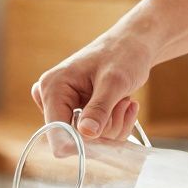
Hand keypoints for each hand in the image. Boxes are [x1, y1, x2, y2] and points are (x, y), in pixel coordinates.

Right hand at [31, 34, 151, 139]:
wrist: (134, 45)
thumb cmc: (123, 54)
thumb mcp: (114, 81)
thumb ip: (99, 108)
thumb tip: (86, 133)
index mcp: (53, 87)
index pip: (55, 130)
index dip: (77, 142)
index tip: (102, 141)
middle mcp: (54, 99)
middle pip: (74, 138)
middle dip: (104, 129)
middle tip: (121, 105)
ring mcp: (66, 108)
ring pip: (89, 139)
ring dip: (114, 125)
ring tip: (124, 101)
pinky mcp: (79, 114)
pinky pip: (97, 135)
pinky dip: (115, 125)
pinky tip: (123, 105)